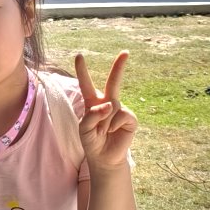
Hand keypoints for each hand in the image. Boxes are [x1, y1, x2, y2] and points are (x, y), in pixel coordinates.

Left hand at [75, 51, 137, 169]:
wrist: (104, 157)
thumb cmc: (92, 141)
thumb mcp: (84, 129)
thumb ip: (92, 115)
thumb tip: (110, 104)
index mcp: (93, 103)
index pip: (86, 84)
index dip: (82, 71)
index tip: (79, 55)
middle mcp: (108, 103)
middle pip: (114, 82)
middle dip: (119, 67)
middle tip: (126, 52)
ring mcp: (121, 109)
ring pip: (112, 107)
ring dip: (104, 122)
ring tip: (102, 132)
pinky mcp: (130, 118)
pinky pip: (121, 115)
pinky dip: (113, 125)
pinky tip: (113, 132)